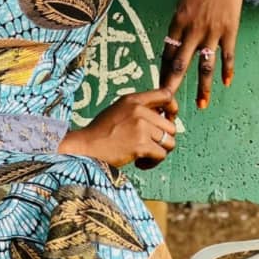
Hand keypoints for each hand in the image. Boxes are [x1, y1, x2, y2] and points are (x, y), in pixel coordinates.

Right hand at [58, 88, 177, 167]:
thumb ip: (139, 109)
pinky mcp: (141, 144)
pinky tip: (139, 163)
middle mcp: (139, 110)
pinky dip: (152, 163)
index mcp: (134, 99)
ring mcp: (140, 127)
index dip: (173, 108)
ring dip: (159, 152)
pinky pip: (161, 155)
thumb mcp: (119, 110)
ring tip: (144, 155)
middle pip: (171, 125)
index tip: (169, 118)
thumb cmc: (101, 132)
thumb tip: (164, 115)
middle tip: (150, 145)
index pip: (166, 95)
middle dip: (164, 139)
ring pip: (169, 142)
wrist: (86, 147)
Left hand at [160, 0, 257, 108]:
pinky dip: (227, 70)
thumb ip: (181, 21)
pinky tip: (226, 83)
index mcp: (177, 21)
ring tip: (200, 104)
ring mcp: (211, 30)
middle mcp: (192, 29)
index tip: (158, 88)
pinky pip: (227, 54)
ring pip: (204, 65)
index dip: (162, 72)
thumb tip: (178, 39)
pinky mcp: (229, 29)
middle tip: (168, 106)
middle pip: (180, 64)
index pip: (167, 53)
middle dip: (173, 87)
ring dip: (202, 87)